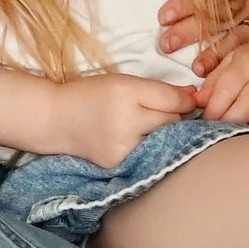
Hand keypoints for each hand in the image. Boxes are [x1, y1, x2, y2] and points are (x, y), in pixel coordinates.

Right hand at [48, 73, 199, 167]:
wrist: (55, 119)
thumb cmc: (90, 95)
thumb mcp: (122, 82)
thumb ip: (159, 89)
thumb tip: (193, 97)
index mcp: (126, 92)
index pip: (172, 99)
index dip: (186, 99)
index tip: (189, 100)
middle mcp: (125, 121)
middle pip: (172, 122)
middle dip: (176, 118)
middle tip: (170, 114)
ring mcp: (122, 147)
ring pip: (163, 142)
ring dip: (165, 135)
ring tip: (153, 128)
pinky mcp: (118, 165)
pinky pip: (148, 156)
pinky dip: (150, 149)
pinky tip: (142, 143)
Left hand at [194, 28, 248, 130]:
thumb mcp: (232, 59)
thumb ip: (213, 82)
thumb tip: (197, 104)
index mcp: (248, 61)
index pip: (227, 89)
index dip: (212, 109)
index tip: (203, 121)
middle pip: (246, 106)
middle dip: (227, 123)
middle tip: (216, 133)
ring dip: (248, 133)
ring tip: (236, 139)